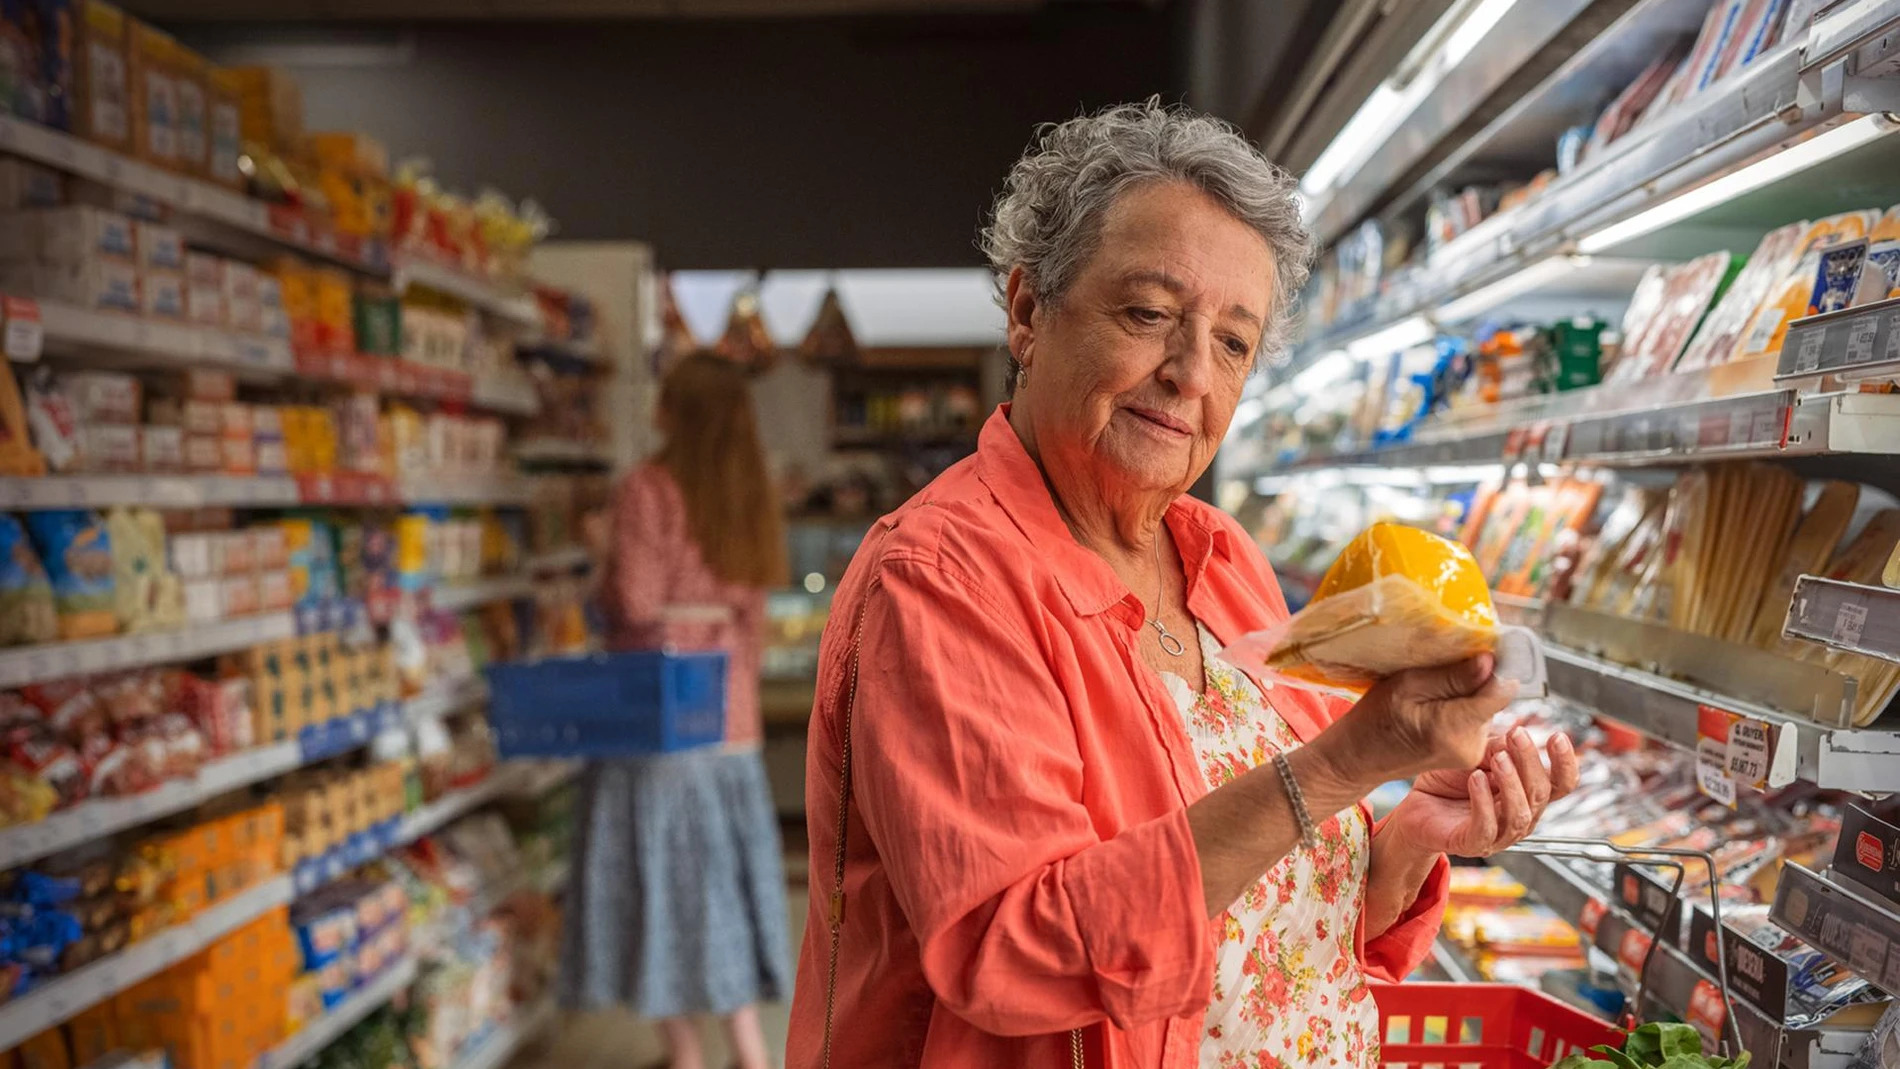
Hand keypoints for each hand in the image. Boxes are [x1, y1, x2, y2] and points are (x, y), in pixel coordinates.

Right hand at [1323, 654, 1519, 785]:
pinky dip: (1461, 708)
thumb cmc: (1375, 719)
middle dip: (1473, 681)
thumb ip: (1451, 676)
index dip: (1494, 667)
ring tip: (1432, 694)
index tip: (1475, 653)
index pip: (1500, 691)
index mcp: (1454, 728)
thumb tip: (1490, 661)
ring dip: (1466, 695)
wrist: (1360, 758)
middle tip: (1438, 676)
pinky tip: (1435, 708)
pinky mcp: (1470, 754)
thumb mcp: (1406, 685)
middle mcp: (1471, 745)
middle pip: (1493, 697)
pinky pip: (1477, 719)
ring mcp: (1473, 753)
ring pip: (1485, 707)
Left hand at [1387, 727, 1580, 857]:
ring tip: (1497, 758)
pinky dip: (1483, 802)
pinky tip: (1475, 780)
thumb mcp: (1475, 755)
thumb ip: (1498, 748)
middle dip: (1531, 762)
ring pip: (1520, 814)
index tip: (1558, 737)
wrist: (1416, 805)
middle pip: (1541, 794)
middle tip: (1517, 735)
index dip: (1565, 763)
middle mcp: (1520, 816)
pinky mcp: (1473, 843)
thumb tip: (1516, 736)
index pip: (1560, 784)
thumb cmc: (1449, 781)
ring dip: (1511, 783)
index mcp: (1527, 795)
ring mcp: (1499, 834)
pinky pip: (1487, 827)